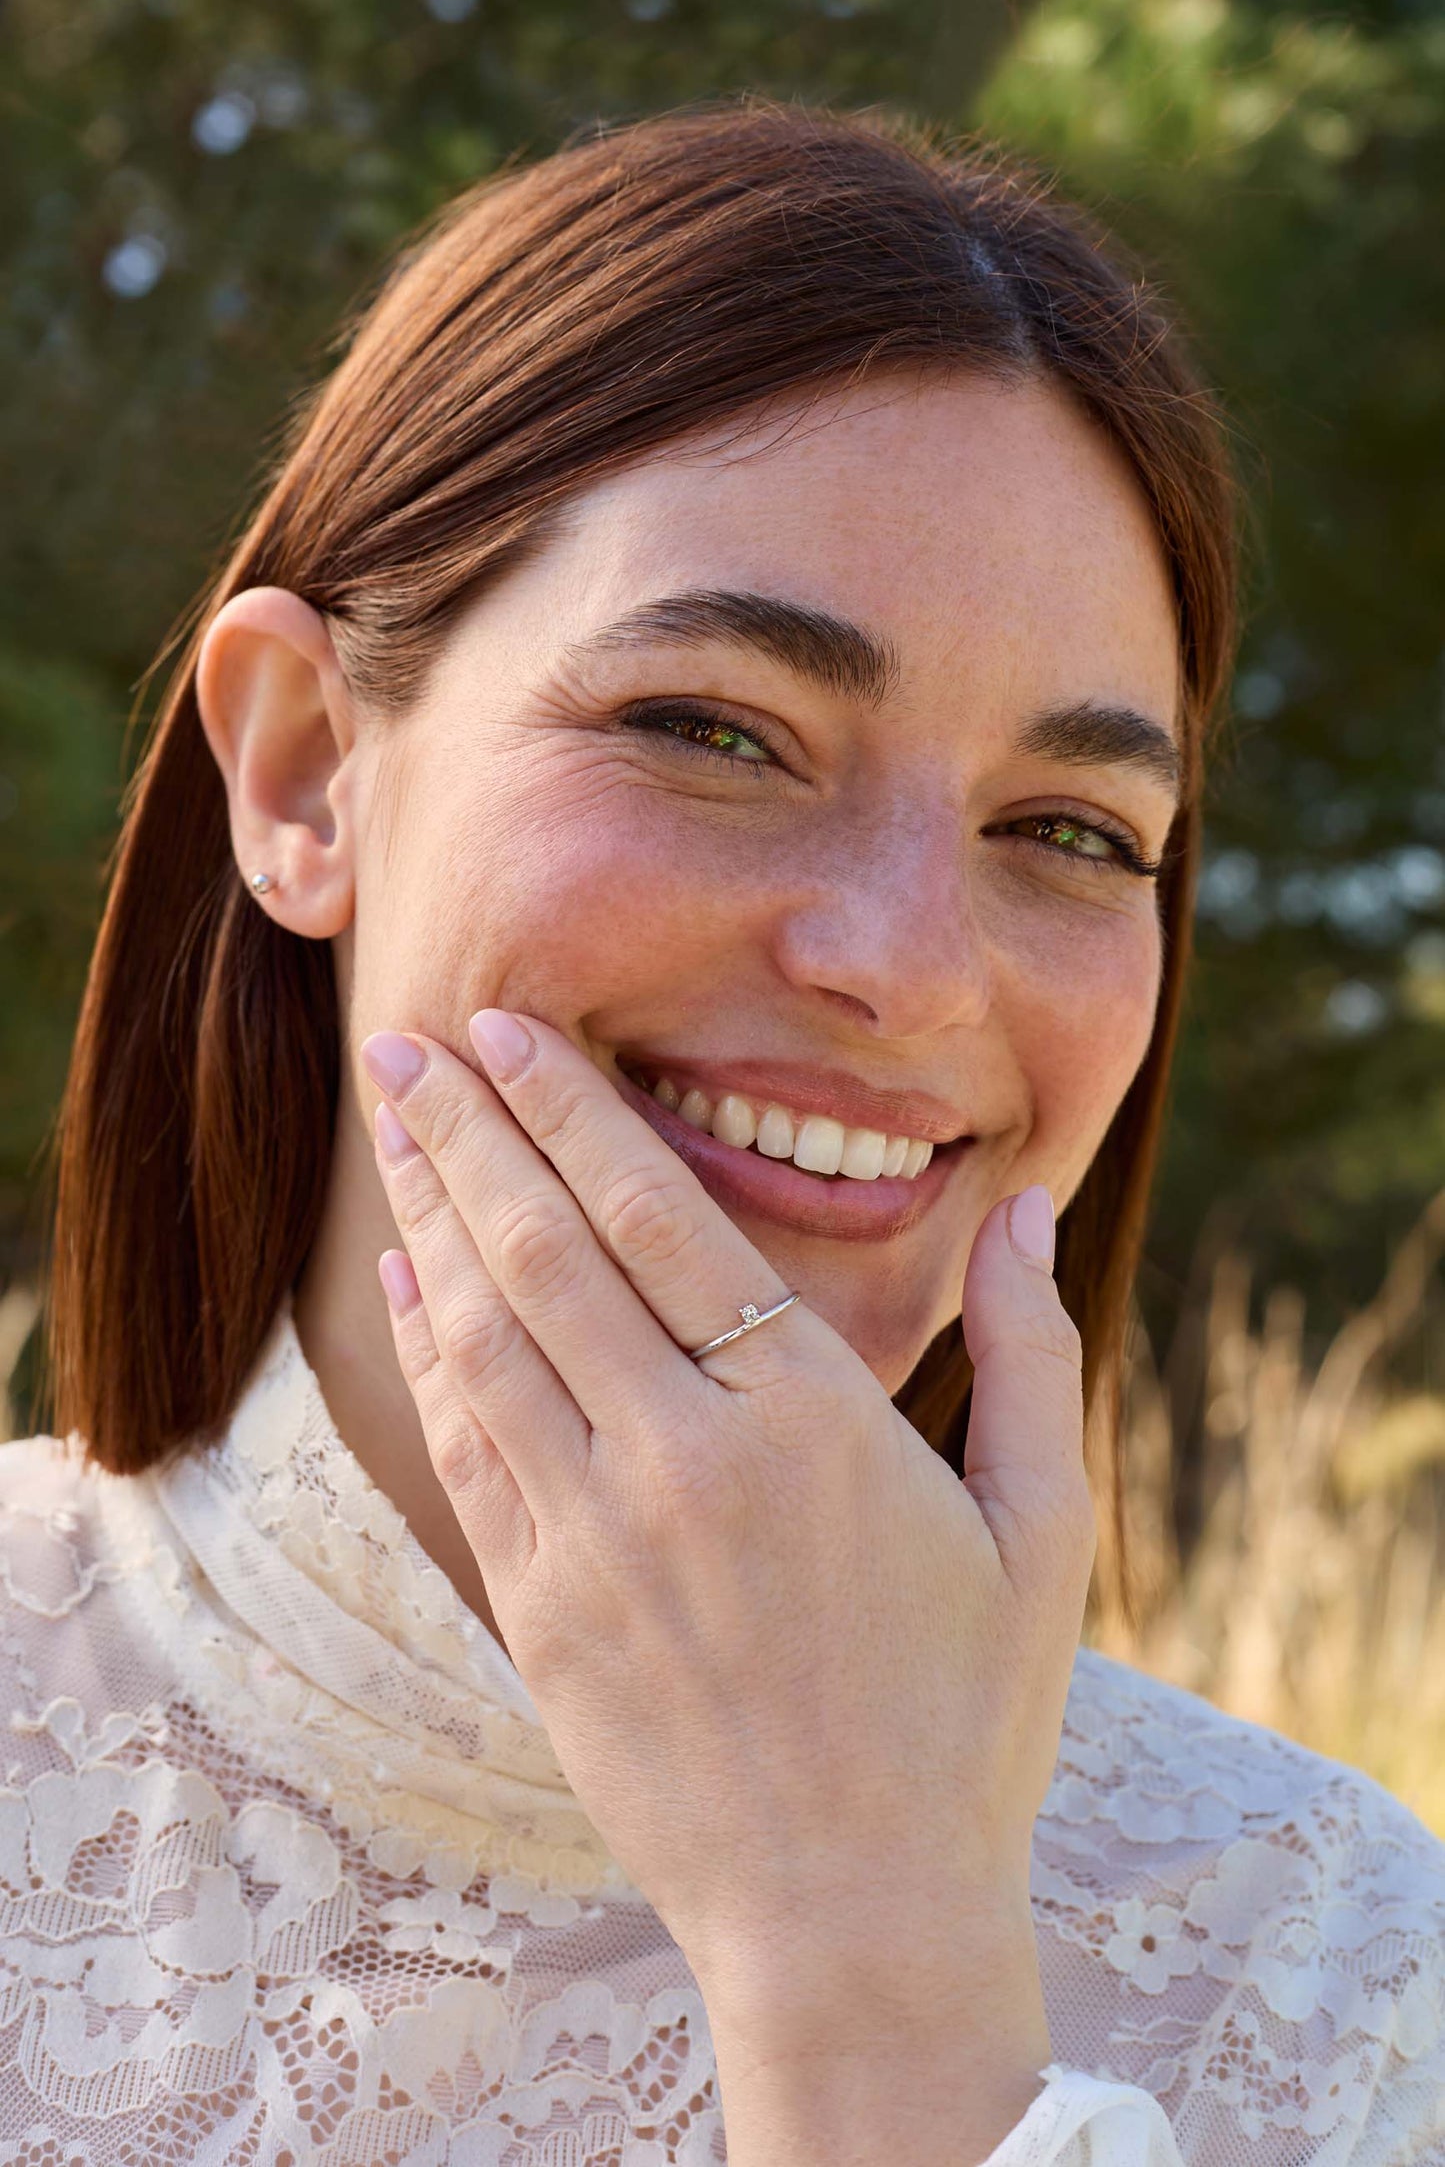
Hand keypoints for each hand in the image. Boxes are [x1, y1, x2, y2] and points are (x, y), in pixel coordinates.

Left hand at [363, 1011, 1093, 2067]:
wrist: (852, 1919)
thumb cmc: (965, 1720)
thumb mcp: (1039, 1530)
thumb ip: (1028, 1353)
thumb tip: (1027, 1213)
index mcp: (811, 1421)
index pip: (660, 1220)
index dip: (574, 1113)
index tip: (512, 1033)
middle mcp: (682, 1459)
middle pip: (547, 1252)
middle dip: (473, 1131)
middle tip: (411, 1038)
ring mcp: (595, 1538)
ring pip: (484, 1334)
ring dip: (431, 1214)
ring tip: (394, 1122)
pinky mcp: (540, 1610)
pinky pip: (464, 1445)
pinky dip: (424, 1349)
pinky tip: (402, 1280)